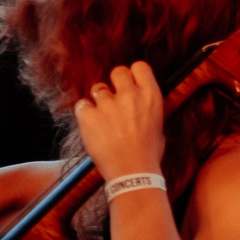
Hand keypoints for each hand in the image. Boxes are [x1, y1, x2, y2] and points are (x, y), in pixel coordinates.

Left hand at [74, 62, 166, 181]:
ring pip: (98, 89)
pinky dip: (84, 114)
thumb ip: (146, 106)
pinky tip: (91, 126)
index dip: (133, 74)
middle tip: (114, 99)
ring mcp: (108, 105)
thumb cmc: (148, 152)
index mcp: (151, 96)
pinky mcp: (89, 116)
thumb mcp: (158, 124)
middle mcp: (130, 96)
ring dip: (99, 101)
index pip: (139, 66)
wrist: (133, 172)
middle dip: (114, 83)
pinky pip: (82, 105)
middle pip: (117, 71)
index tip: (130, 83)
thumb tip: (138, 97)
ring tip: (103, 120)